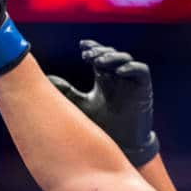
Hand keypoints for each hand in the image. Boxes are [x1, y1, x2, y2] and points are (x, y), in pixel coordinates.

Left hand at [49, 40, 158, 166]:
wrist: (123, 144)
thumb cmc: (103, 125)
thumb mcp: (82, 106)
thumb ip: (68, 92)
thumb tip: (47, 80)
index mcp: (104, 77)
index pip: (99, 56)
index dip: (93, 48)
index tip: (82, 47)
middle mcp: (118, 76)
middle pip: (111, 54)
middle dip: (100, 52)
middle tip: (88, 56)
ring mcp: (131, 81)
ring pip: (125, 59)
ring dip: (113, 57)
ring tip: (99, 62)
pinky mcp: (144, 88)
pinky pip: (141, 70)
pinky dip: (131, 68)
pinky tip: (118, 72)